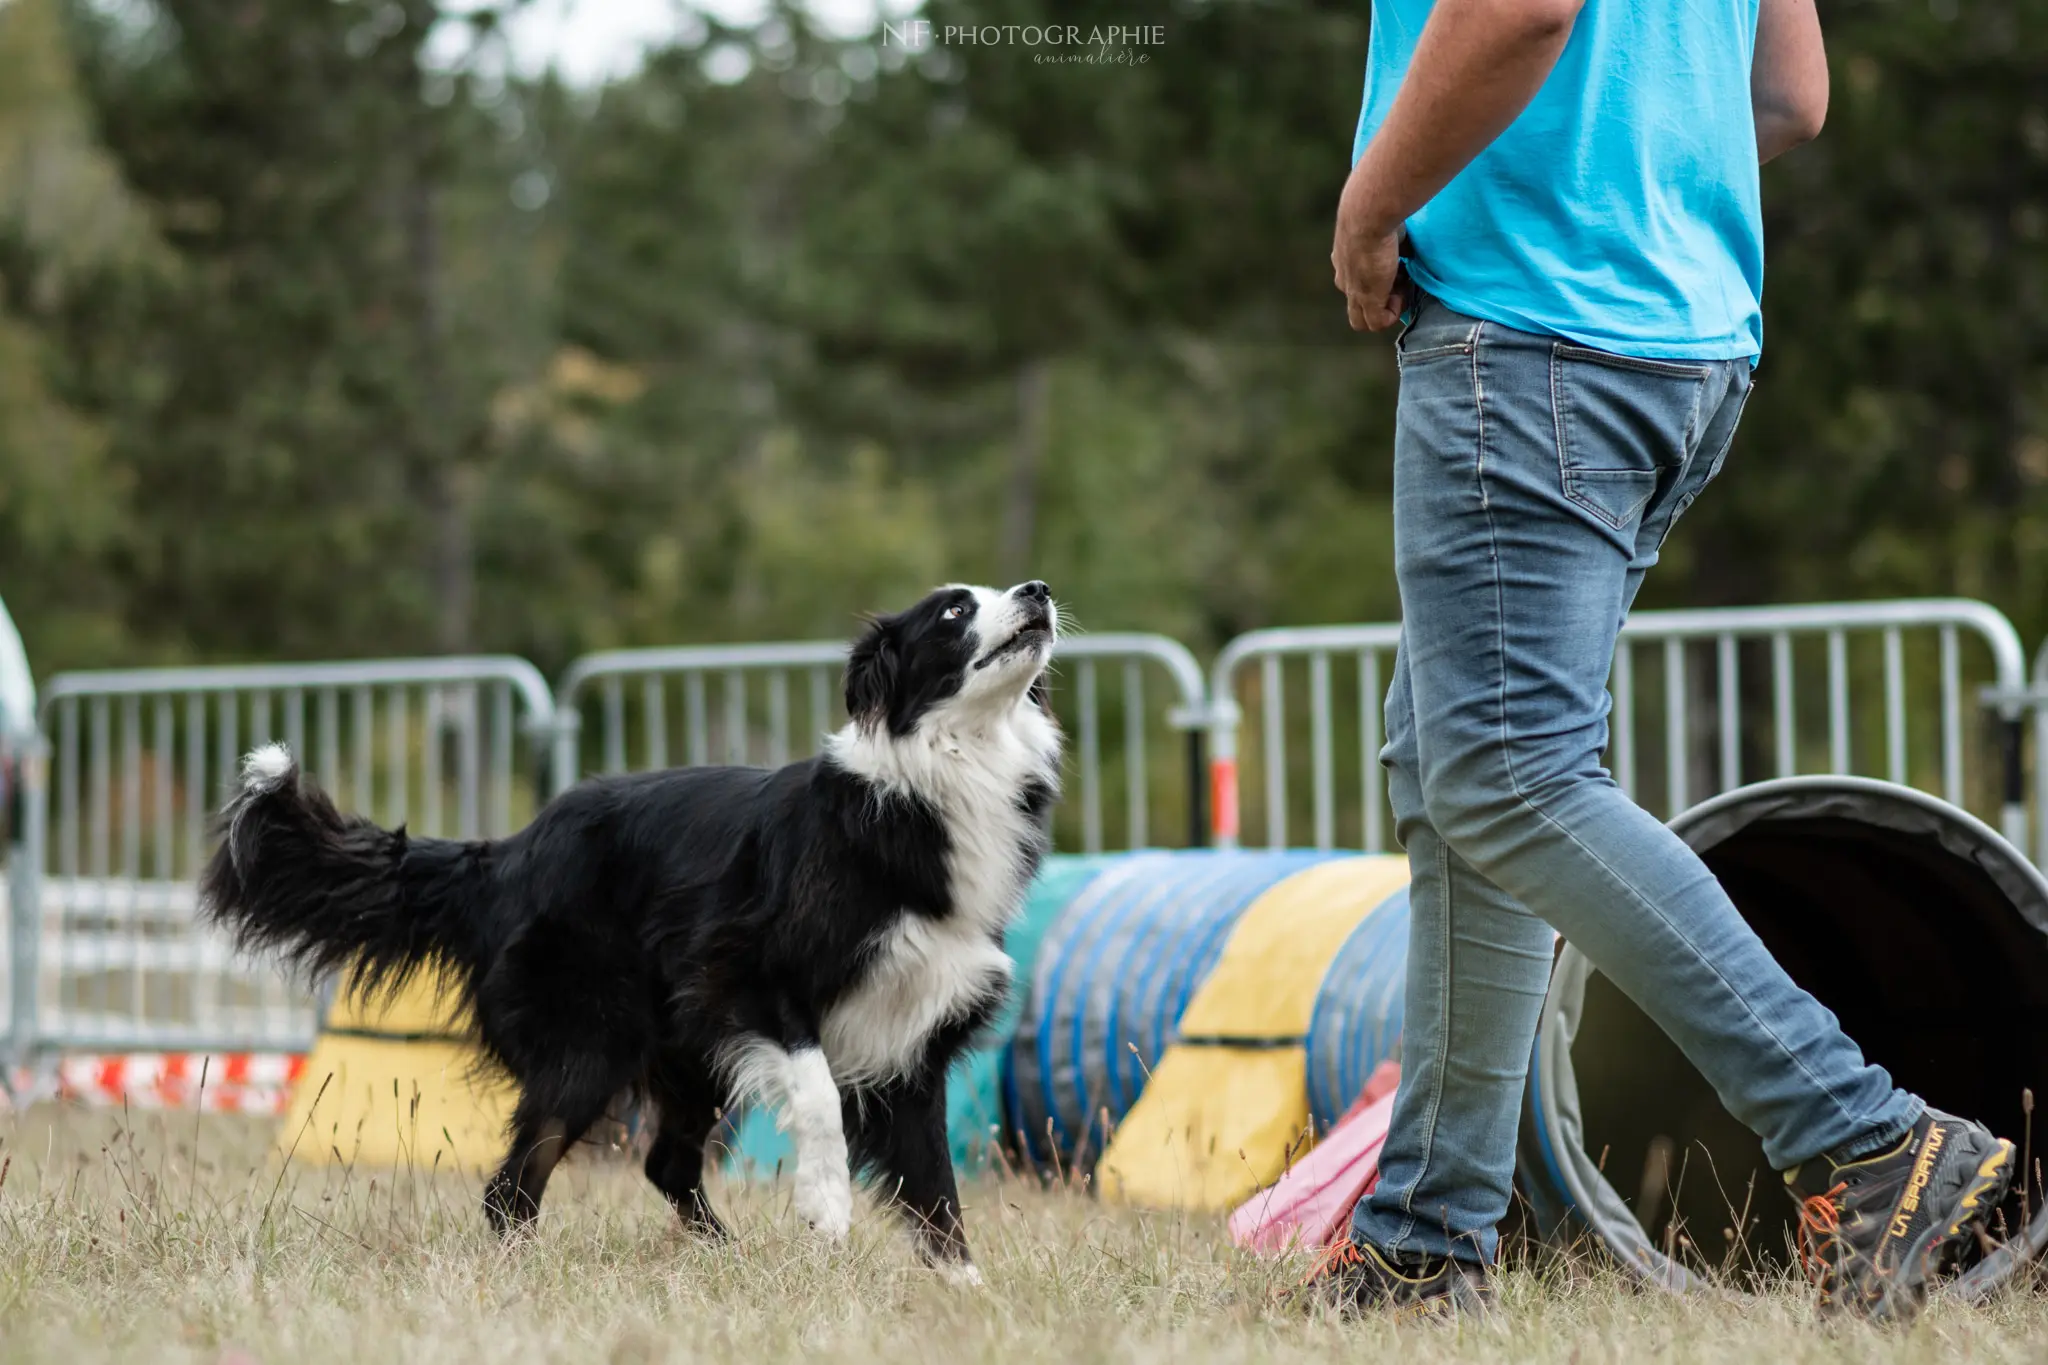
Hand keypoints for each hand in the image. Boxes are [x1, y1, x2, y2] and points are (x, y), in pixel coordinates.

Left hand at [1331, 168, 1409, 331]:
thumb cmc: (1378, 206)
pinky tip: (1401, 292)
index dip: (1379, 279)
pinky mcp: (1366, 298)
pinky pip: (1377, 323)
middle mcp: (1345, 277)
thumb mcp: (1382, 220)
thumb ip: (1390, 231)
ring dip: (1388, 306)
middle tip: (1402, 277)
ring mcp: (1354, 290)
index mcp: (1344, 258)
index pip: (1356, 281)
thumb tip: (1409, 232)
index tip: (1398, 263)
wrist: (1368, 210)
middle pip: (1358, 304)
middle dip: (1382, 297)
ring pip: (1364, 318)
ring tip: (1402, 284)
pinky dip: (1393, 313)